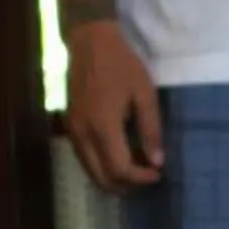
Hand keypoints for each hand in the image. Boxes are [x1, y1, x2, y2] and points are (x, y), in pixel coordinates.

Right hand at [65, 23, 163, 191]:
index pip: (120, 169)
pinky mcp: (69, 126)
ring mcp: (73, 131)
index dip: (140, 178)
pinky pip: (83, 158)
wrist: (90, 43)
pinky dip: (100, 167)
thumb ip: (151, 130)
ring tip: (135, 171)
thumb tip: (158, 162)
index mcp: (104, 127)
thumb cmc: (122, 65)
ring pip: (89, 171)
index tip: (158, 173)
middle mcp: (83, 134)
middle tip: (147, 177)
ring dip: (112, 178)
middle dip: (126, 185)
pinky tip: (118, 159)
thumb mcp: (145, 95)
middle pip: (101, 178)